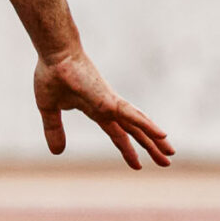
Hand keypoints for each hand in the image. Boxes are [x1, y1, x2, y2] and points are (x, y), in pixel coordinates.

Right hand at [34, 47, 173, 168]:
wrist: (54, 56)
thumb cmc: (52, 75)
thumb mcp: (49, 110)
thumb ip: (54, 130)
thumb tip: (57, 152)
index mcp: (96, 110)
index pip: (117, 132)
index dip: (126, 148)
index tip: (137, 164)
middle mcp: (108, 108)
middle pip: (134, 130)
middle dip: (149, 146)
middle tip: (166, 161)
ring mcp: (111, 104)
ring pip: (138, 125)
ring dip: (154, 140)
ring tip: (170, 153)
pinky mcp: (109, 100)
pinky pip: (132, 116)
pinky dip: (147, 125)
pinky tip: (162, 135)